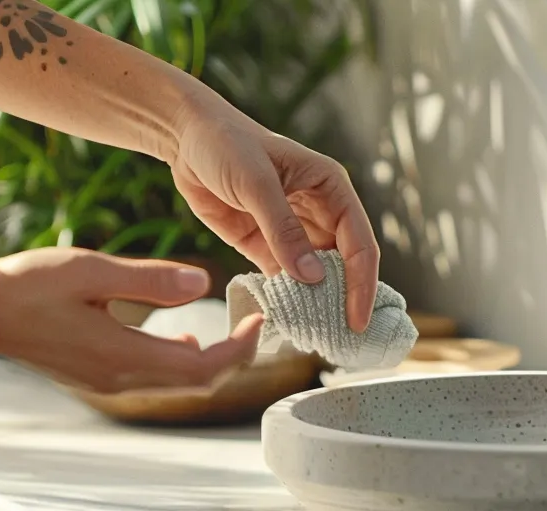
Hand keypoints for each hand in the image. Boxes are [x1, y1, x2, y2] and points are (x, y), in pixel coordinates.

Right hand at [0, 247, 263, 393]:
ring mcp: (106, 382)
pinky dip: (176, 361)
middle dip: (232, 356)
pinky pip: (151, 378)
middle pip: (196, 381)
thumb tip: (204, 285)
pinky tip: (178, 338)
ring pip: (175, 383)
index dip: (240, 348)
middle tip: (252, 324)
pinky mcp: (94, 376)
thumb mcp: (93, 270)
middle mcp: (120, 380)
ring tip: (228, 329)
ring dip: (206, 361)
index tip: (258, 319)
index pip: (204, 368)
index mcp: (124, 357)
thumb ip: (150, 280)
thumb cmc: (28, 284)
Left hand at [167, 114, 380, 331]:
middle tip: (342, 337)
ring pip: (314, 273)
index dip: (362, 282)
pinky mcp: (264, 243)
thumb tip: (312, 277)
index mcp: (331, 188)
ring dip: (316, 301)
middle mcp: (318, 210)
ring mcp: (291, 229)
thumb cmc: (226, 143)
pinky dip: (286, 297)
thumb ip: (283, 229)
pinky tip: (286, 318)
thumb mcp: (256, 183)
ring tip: (317, 335)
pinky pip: (282, 276)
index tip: (357, 319)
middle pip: (343, 263)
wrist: (184, 137)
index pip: (359, 242)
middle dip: (344, 298)